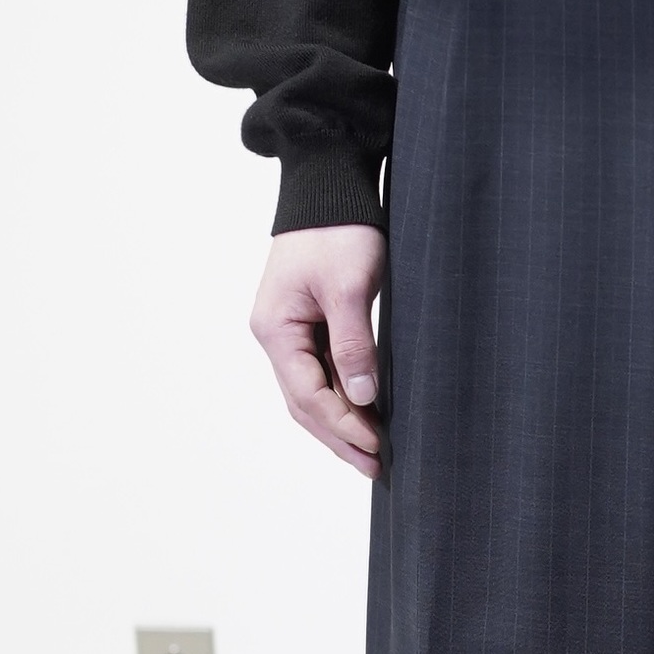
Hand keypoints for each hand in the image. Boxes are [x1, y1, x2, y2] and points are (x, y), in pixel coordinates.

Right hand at [249, 223, 385, 476]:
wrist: (330, 187)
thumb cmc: (337, 229)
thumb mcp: (348, 286)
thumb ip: (353, 343)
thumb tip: (362, 397)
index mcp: (276, 329)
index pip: (308, 395)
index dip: (343, 426)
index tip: (377, 447)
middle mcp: (277, 336)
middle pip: (305, 404)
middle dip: (340, 437)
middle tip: (377, 466)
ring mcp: (290, 332)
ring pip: (313, 393)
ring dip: (341, 423)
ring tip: (372, 453)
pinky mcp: (309, 325)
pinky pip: (322, 374)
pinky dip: (343, 398)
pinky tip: (365, 416)